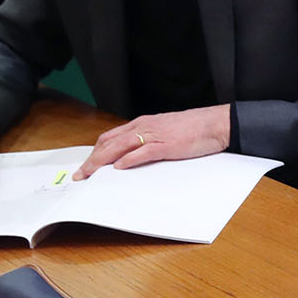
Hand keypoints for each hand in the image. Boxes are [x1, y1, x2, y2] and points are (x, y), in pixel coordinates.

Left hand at [72, 105, 230, 178]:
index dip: (95, 151)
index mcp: (143, 124)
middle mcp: (144, 127)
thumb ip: (149, 140)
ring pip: (119, 147)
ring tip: (91, 173)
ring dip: (102, 161)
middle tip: (81, 174)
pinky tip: (118, 167)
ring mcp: (154, 135)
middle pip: (109, 142)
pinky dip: (128, 159)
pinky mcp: (166, 145)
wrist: (216, 123)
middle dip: (92, 159)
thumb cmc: (195, 128)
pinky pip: (142, 152)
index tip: (86, 164)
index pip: (111, 136)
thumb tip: (134, 154)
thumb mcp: (166, 131)